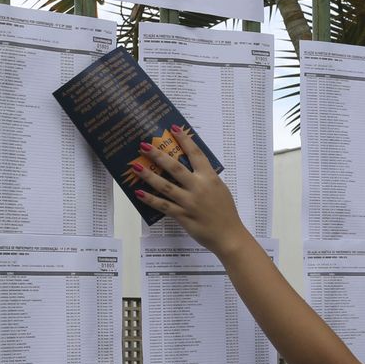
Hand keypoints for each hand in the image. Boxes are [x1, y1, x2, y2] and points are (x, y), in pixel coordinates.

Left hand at [131, 126, 253, 257]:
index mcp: (210, 178)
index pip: (196, 154)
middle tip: (144, 146)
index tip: (174, 128)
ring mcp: (189, 202)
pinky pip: (163, 206)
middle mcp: (198, 187)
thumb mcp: (220, 189)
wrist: (228, 235)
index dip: (185, 140)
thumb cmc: (225, 211)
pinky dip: (150, 199)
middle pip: (175, 168)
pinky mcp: (183, 216)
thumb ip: (206, 178)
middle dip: (158, 155)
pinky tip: (139, 193)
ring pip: (165, 186)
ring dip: (149, 176)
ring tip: (136, 167)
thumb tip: (190, 168)